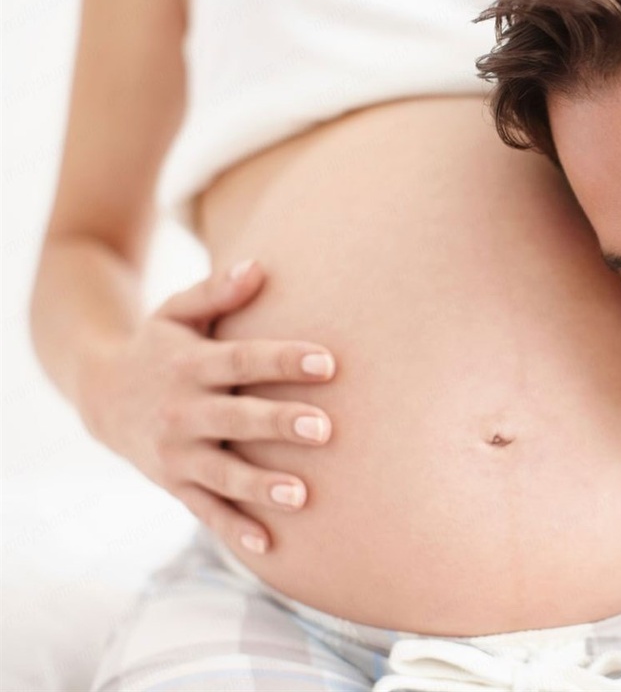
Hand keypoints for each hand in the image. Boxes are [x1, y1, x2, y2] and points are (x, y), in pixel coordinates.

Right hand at [77, 259, 336, 553]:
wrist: (99, 394)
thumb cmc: (161, 347)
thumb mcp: (178, 311)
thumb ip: (217, 291)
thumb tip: (260, 267)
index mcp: (190, 365)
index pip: (242, 360)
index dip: (284, 361)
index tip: (329, 361)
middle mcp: (182, 411)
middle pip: (236, 418)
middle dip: (278, 424)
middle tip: (325, 428)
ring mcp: (176, 453)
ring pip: (222, 473)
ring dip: (260, 485)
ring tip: (302, 495)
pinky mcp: (173, 483)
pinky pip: (206, 511)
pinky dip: (234, 529)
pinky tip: (270, 546)